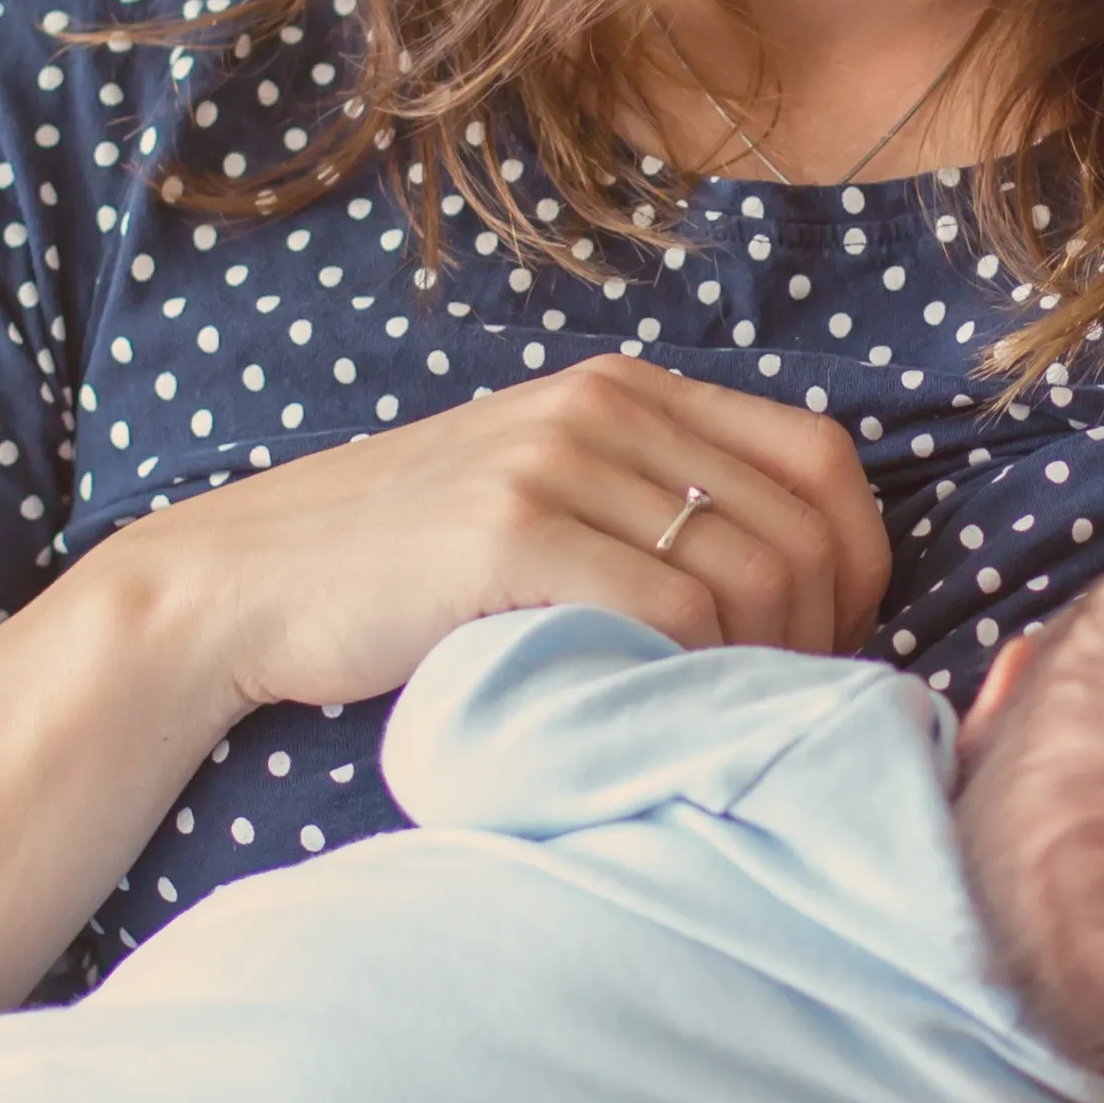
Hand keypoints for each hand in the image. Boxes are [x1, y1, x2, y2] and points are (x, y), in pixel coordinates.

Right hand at [105, 353, 889, 716]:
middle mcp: (604, 405)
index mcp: (626, 388)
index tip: (834, 640)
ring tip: (724, 713)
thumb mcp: (543, 493)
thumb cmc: (403, 568)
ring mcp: (555, 462)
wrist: (243, 583)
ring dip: (765, 664)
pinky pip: (672, 610)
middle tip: (784, 701)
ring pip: (752, 573)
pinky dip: (694, 672)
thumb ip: (650, 501)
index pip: (822, 458)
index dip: (860, 559)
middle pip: (806, 524)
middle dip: (825, 630)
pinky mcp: (509, 533)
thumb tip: (798, 583)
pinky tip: (662, 706)